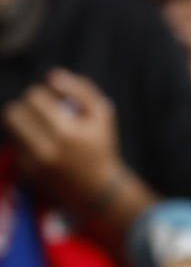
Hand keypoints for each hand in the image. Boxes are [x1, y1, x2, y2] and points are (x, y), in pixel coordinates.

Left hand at [4, 68, 125, 210]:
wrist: (99, 191)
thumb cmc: (101, 148)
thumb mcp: (102, 116)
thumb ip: (82, 90)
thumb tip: (52, 75)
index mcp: (67, 132)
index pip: (34, 97)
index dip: (42, 95)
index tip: (54, 103)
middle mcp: (48, 149)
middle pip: (14, 112)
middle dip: (25, 108)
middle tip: (41, 114)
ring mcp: (35, 162)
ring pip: (12, 128)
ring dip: (22, 123)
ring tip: (40, 128)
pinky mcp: (27, 173)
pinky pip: (16, 145)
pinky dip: (27, 143)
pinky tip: (44, 149)